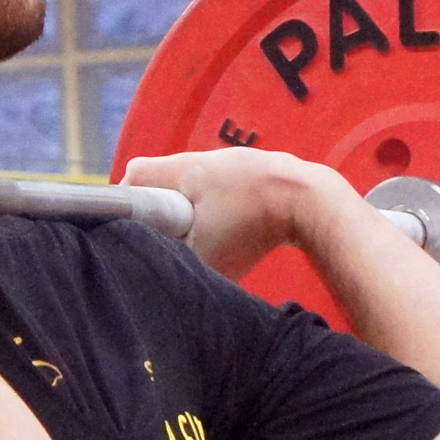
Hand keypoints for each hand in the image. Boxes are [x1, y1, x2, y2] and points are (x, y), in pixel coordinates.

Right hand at [120, 146, 357, 277]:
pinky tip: (234, 229)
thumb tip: (158, 281)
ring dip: (194, 211)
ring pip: (195, 187)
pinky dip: (222, 209)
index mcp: (183, 170)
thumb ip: (177, 267)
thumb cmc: (252, 228)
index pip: (134, 176)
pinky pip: (224, 189)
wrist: (311, 203)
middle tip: (169, 241)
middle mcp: (204, 159)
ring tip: (206, 237)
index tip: (134, 230)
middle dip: (162, 212)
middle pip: (164, 182)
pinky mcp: (258, 172)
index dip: (127, 204)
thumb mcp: (206, 257)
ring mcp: (233, 162)